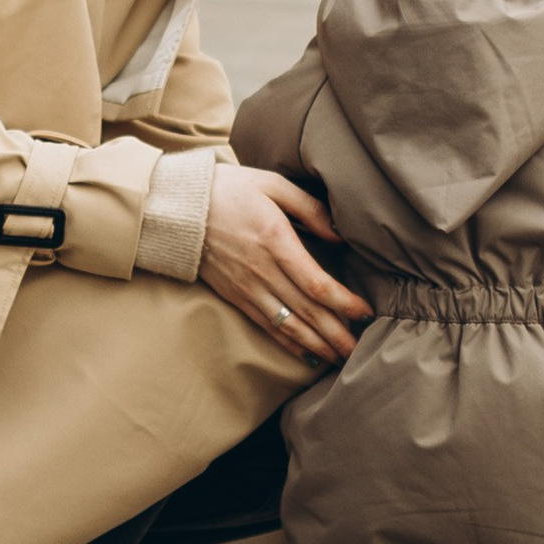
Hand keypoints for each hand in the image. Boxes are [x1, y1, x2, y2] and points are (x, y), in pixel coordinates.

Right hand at [199, 163, 367, 365]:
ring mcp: (247, 288)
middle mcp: (262, 271)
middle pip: (306, 311)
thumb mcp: (272, 184)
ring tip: (340, 359)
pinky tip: (307, 355)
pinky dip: (289, 344)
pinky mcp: (236, 297)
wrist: (179, 209)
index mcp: (274, 241)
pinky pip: (267, 326)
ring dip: (316, 346)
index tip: (364, 311)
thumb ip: (309, 208)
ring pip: (288, 326)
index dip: (342, 301)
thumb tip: (339, 234)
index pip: (314, 282)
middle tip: (360, 351)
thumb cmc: (230, 190)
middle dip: (335, 334)